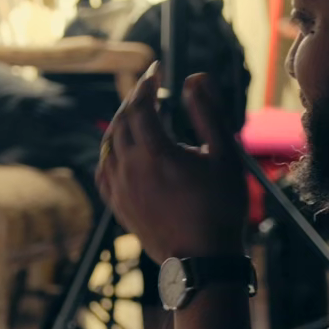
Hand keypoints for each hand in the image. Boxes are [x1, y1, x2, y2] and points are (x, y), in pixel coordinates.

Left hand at [96, 66, 248, 263]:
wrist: (203, 260)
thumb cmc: (221, 208)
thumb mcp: (226, 156)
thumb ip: (209, 113)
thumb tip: (194, 77)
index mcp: (157, 153)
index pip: (140, 105)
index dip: (145, 84)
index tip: (155, 69)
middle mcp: (131, 168)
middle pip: (121, 121)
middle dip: (132, 99)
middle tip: (146, 87)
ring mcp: (120, 189)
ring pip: (109, 144)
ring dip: (120, 122)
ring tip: (135, 113)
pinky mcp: (117, 206)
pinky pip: (103, 170)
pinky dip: (109, 152)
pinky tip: (119, 148)